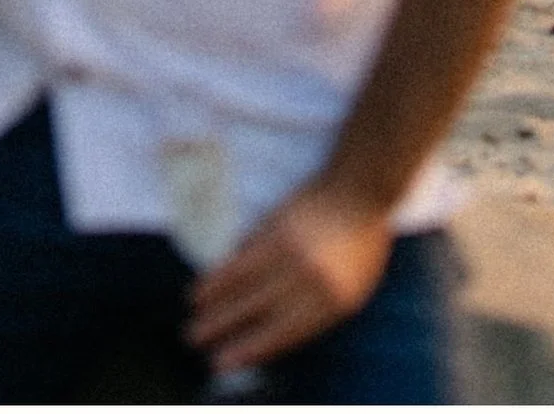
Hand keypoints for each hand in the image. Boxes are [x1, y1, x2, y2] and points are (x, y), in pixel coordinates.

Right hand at [186, 176, 393, 374]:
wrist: (359, 193)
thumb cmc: (360, 250)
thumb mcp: (349, 293)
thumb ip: (315, 314)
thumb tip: (273, 332)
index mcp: (329, 303)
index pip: (280, 335)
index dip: (248, 349)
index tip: (222, 361)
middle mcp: (305, 279)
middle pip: (254, 309)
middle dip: (221, 325)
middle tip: (193, 337)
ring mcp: (288, 250)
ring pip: (242, 279)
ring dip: (214, 296)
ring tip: (192, 309)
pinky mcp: (275, 226)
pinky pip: (243, 253)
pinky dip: (223, 268)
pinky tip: (209, 278)